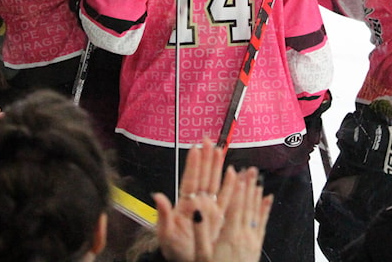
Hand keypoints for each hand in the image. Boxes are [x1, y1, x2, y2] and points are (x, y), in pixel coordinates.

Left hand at [153, 136, 229, 261]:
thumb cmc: (175, 251)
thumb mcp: (166, 234)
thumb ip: (163, 215)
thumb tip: (157, 196)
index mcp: (185, 205)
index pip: (190, 180)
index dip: (193, 164)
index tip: (195, 148)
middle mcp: (198, 203)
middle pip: (204, 176)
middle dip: (206, 158)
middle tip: (208, 141)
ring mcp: (209, 208)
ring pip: (215, 182)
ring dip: (218, 166)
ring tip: (221, 150)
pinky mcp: (220, 217)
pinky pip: (227, 197)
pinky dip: (231, 185)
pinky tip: (234, 173)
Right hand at [196, 167, 272, 261]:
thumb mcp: (202, 255)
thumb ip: (199, 233)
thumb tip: (196, 212)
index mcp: (229, 236)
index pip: (235, 207)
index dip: (236, 188)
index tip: (237, 173)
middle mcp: (244, 235)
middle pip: (247, 205)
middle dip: (248, 185)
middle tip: (249, 168)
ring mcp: (252, 240)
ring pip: (255, 211)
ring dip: (256, 192)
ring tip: (257, 177)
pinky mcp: (257, 246)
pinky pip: (262, 223)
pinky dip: (265, 209)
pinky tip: (267, 198)